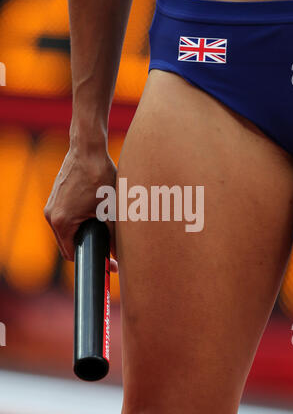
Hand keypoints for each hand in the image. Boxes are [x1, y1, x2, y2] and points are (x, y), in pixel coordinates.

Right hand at [44, 145, 117, 271]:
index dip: (92, 261)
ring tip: (102, 231)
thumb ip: (114, 234)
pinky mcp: (55, 198)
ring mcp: (51, 206)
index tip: (108, 264)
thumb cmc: (99, 176)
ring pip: (67, 232)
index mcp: (61, 222)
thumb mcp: (110, 209)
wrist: (87, 149)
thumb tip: (120, 254)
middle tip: (109, 250)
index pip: (72, 254)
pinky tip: (93, 216)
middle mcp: (51, 216)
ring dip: (83, 235)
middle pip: (68, 245)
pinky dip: (78, 223)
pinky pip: (65, 219)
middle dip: (88, 248)